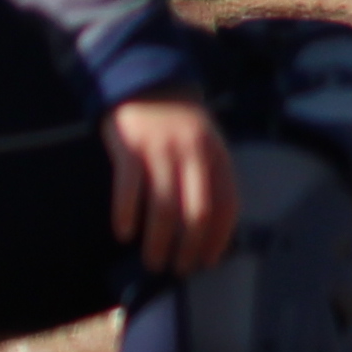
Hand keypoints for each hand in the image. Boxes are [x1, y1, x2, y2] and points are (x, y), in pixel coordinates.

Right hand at [104, 90, 237, 274]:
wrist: (148, 82)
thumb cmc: (180, 125)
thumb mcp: (206, 145)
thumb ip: (210, 179)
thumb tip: (210, 232)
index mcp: (217, 154)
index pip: (227, 204)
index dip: (220, 238)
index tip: (208, 262)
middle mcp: (194, 153)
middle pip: (198, 212)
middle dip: (189, 248)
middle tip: (178, 269)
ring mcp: (162, 150)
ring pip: (164, 208)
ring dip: (158, 242)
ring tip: (152, 261)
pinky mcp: (131, 148)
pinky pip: (129, 190)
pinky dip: (127, 216)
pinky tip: (124, 233)